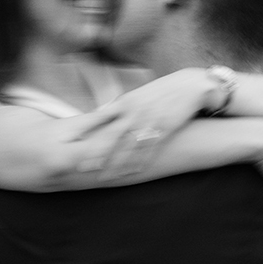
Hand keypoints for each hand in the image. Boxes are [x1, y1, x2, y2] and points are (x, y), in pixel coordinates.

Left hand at [56, 70, 209, 176]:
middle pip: (111, 137)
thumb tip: (102, 114)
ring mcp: (149, 121)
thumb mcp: (138, 94)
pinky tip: (131, 173)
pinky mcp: (164, 130)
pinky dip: (140, 163)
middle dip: (96, 154)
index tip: (71, 143)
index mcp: (125, 101)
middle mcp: (134, 112)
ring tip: (105, 178)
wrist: (192, 86)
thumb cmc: (162, 91)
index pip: (100, 118)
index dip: (85, 132)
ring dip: (116, 164)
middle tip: (81, 168)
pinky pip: (149, 150)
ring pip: (129, 148)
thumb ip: (120, 106)